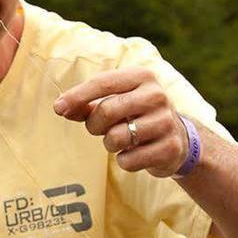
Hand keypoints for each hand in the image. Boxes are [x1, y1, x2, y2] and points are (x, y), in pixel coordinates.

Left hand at [54, 68, 191, 176]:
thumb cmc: (136, 116)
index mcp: (142, 77)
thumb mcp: (115, 103)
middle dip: (94, 125)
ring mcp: (166, 122)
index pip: (103, 82)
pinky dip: (125, 161)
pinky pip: (129, 160)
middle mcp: (156, 95)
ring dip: (110, 144)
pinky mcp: (170, 148)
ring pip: (116, 137)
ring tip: (121, 140)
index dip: (77, 95)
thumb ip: (86, 105)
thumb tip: (60, 108)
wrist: (179, 139)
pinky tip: (136, 153)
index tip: (58, 108)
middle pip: (107, 110)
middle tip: (100, 129)